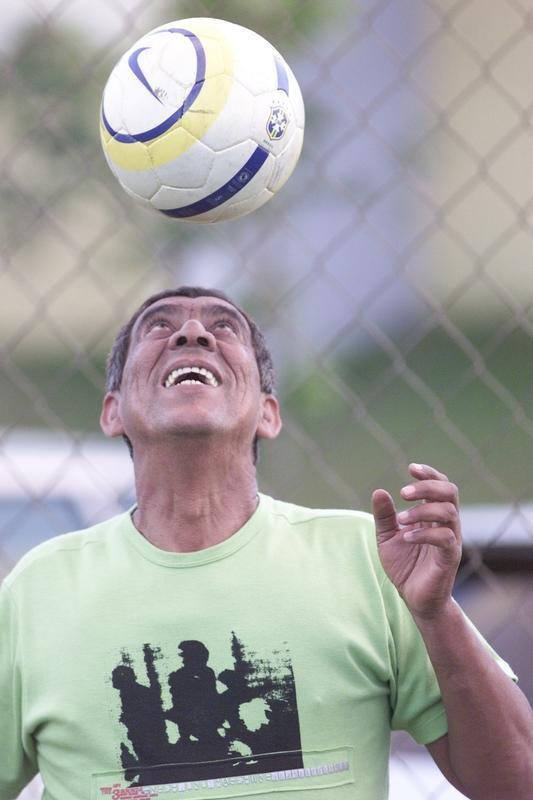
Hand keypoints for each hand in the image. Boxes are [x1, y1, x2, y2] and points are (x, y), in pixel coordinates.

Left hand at [371, 463, 461, 618]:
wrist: (415, 599)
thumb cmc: (405, 566)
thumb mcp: (387, 538)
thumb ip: (384, 516)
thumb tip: (379, 491)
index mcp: (433, 516)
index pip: (440, 485)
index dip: (429, 474)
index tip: (411, 468)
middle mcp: (446, 524)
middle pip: (449, 492)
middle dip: (427, 486)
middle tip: (403, 493)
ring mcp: (451, 540)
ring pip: (449, 512)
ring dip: (422, 510)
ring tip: (401, 520)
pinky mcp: (449, 557)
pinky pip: (445, 538)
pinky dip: (425, 533)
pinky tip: (407, 537)